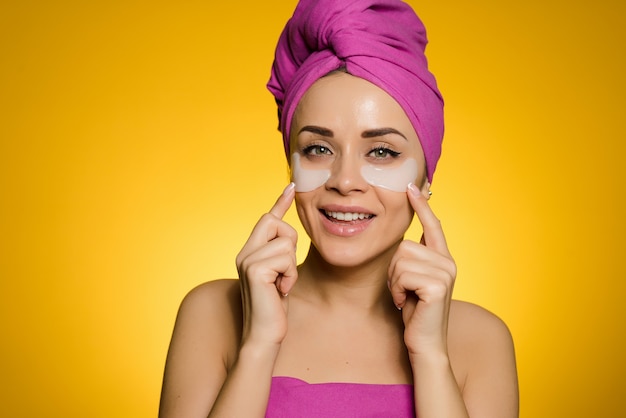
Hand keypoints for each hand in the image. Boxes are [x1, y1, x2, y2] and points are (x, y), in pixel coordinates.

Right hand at [235, 183, 297, 347]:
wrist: (263, 336)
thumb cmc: (274, 310)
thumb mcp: (280, 277)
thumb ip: (280, 256)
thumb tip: (287, 239)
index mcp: (250, 253)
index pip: (267, 220)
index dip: (280, 202)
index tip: (291, 187)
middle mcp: (244, 253)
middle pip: (275, 222)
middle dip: (289, 242)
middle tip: (285, 272)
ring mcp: (247, 259)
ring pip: (285, 243)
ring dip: (291, 267)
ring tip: (281, 287)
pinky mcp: (254, 269)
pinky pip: (285, 258)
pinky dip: (289, 276)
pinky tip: (280, 292)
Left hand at [387, 183, 456, 357]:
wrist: (424, 344)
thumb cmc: (415, 313)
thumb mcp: (412, 281)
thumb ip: (411, 260)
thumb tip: (401, 242)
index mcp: (442, 258)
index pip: (432, 225)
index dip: (422, 205)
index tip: (411, 185)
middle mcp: (448, 262)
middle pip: (403, 246)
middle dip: (394, 271)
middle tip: (403, 291)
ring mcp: (445, 272)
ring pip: (400, 259)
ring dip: (394, 282)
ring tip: (406, 297)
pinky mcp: (438, 284)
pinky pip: (402, 274)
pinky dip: (397, 291)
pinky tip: (406, 304)